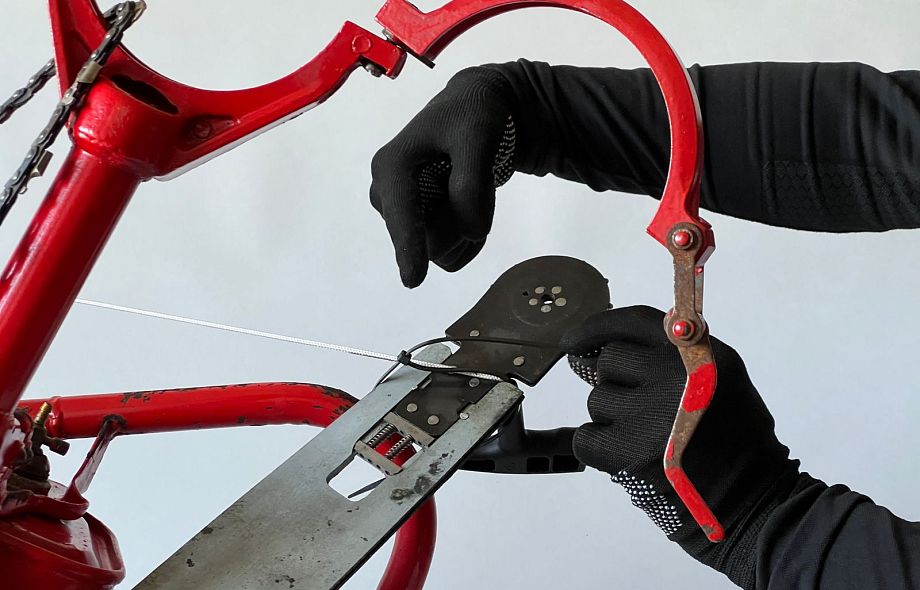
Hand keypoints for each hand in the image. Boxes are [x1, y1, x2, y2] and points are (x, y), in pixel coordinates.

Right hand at [370, 67, 516, 287]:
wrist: (476, 113)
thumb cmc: (472, 116)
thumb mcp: (478, 136)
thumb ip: (472, 182)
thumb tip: (470, 230)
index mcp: (391, 167)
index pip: (402, 214)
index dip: (409, 246)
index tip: (414, 280)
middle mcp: (387, 195)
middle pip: (428, 239)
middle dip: (461, 223)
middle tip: (478, 178)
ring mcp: (400, 214)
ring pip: (439, 250)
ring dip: (466, 229)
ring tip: (473, 186)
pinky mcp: (415, 226)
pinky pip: (447, 254)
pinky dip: (467, 237)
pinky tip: (469, 204)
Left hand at [561, 306, 798, 588]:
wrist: (752, 499)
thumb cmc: (735, 439)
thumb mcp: (721, 376)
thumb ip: (675, 351)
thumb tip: (610, 341)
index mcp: (698, 354)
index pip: (633, 321)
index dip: (598, 327)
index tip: (575, 340)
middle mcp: (674, 377)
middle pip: (609, 361)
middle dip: (617, 383)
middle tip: (643, 409)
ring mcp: (651, 415)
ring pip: (598, 400)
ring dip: (613, 418)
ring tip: (648, 438)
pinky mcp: (630, 452)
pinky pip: (587, 438)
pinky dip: (599, 448)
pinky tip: (630, 456)